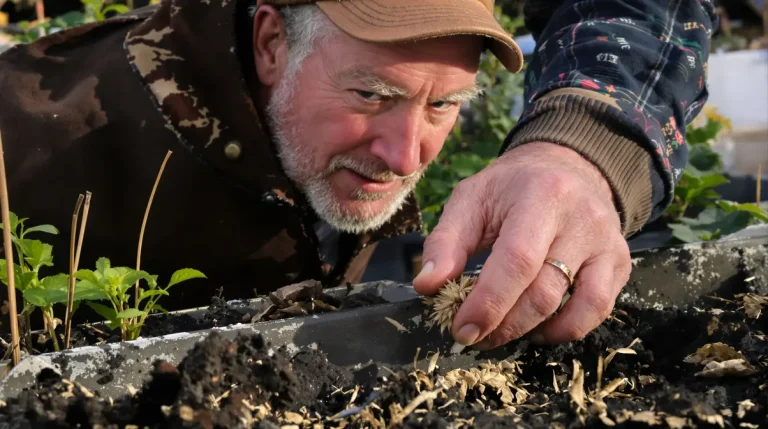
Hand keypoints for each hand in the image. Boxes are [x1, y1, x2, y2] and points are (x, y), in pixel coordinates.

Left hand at [413, 142, 630, 347]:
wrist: (566, 167)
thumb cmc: (510, 187)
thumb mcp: (470, 199)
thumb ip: (445, 241)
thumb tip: (427, 285)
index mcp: (541, 195)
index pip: (517, 261)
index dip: (488, 303)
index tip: (461, 329)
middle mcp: (582, 218)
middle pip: (545, 291)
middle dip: (503, 324)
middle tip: (473, 335)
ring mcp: (607, 241)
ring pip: (579, 306)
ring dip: (534, 331)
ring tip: (502, 332)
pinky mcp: (620, 261)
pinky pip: (600, 309)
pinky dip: (567, 328)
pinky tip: (538, 327)